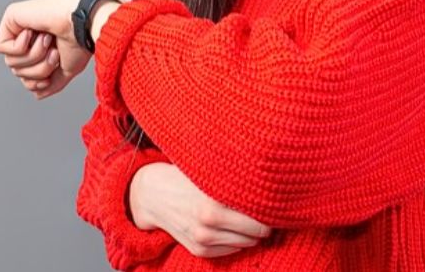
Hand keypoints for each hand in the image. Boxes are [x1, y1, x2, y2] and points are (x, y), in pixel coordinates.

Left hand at [0, 0, 88, 98]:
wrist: (83, 25)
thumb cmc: (80, 41)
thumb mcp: (68, 69)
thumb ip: (52, 82)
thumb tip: (38, 93)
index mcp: (42, 48)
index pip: (26, 77)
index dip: (37, 81)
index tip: (53, 71)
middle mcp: (30, 38)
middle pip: (17, 71)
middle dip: (38, 69)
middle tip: (54, 52)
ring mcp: (19, 28)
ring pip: (10, 62)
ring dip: (33, 56)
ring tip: (47, 40)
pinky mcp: (11, 17)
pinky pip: (1, 47)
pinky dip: (21, 46)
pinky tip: (34, 31)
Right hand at [129, 162, 273, 257]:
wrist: (152, 194)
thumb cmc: (185, 178)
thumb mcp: (208, 173)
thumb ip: (234, 180)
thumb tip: (269, 182)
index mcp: (213, 203)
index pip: (258, 218)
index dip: (269, 211)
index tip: (272, 204)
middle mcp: (208, 224)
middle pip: (256, 233)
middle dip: (262, 224)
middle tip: (264, 212)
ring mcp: (202, 239)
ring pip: (246, 243)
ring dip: (250, 234)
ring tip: (246, 218)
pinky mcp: (199, 250)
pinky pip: (231, 250)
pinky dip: (235, 240)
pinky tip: (230, 227)